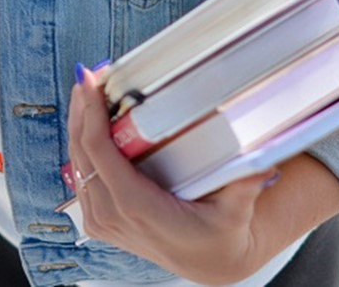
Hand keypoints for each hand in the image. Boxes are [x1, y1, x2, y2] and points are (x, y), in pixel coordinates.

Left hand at [68, 65, 278, 285]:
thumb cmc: (220, 235)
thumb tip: (262, 164)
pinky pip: (82, 177)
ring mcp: (103, 221)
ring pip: (76, 164)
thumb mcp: (236, 212)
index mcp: (137, 207)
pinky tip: (88, 123)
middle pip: (81, 152)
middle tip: (88, 75)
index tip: (91, 82)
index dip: (91, 114)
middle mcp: (112, 216)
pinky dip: (82, 147)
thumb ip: (245, 187)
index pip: (99, 153)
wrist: (210, 263)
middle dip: (81, 110)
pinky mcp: (101, 221)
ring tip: (87, 91)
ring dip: (78, 125)